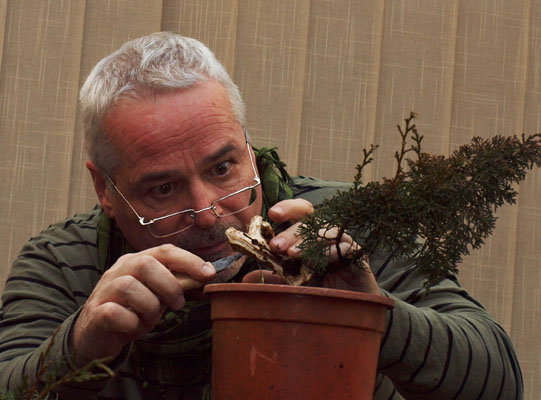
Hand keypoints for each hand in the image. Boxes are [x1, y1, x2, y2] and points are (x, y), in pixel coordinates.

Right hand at [70, 244, 214, 364]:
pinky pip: (115, 313)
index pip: (165, 251)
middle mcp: (119, 270)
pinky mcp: (95, 312)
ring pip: (130, 287)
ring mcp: (105, 290)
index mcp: (136, 262)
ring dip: (149, 307)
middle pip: (147, 264)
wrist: (96, 335)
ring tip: (150, 319)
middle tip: (177, 304)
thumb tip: (206, 277)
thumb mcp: (157, 297)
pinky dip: (131, 323)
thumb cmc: (131, 312)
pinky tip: (133, 327)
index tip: (209, 274)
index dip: (189, 260)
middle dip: (170, 285)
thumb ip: (176, 286)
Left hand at [242, 199, 379, 293]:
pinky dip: (330, 252)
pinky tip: (317, 262)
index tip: (272, 214)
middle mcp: (326, 234)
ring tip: (293, 254)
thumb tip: (246, 278)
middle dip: (291, 231)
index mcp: (309, 235)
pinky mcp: (357, 255)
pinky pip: (344, 247)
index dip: (287, 208)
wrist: (352, 308)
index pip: (299, 213)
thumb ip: (274, 277)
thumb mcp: (294, 283)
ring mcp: (342, 242)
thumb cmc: (323, 290)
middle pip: (311, 219)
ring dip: (308, 241)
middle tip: (276, 246)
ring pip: (327, 230)